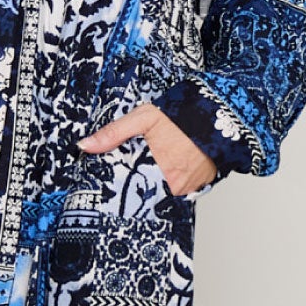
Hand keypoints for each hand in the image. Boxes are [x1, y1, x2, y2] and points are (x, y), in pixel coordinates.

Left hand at [78, 103, 216, 196]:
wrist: (220, 112)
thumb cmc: (182, 116)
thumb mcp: (143, 118)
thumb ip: (113, 133)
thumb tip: (86, 146)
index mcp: (158, 171)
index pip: (130, 190)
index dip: (120, 187)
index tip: (112, 186)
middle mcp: (175, 185)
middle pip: (146, 193)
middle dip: (137, 185)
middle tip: (134, 171)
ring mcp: (189, 188)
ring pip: (162, 192)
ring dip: (155, 183)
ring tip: (153, 166)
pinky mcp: (200, 186)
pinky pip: (179, 190)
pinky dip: (172, 181)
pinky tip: (170, 166)